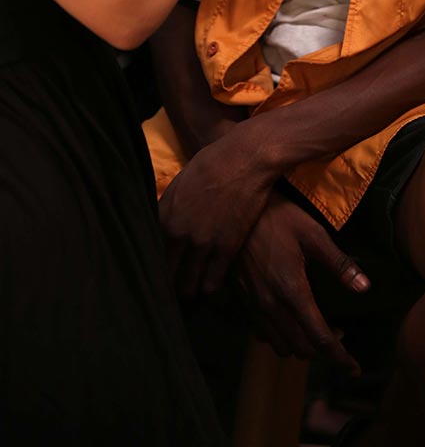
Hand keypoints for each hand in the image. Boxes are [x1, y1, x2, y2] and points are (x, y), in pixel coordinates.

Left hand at [159, 124, 276, 298]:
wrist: (245, 158)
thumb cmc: (212, 162)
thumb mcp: (181, 183)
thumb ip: (169, 208)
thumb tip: (164, 224)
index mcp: (163, 216)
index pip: (150, 255)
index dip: (153, 268)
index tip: (156, 276)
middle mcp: (178, 235)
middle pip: (166, 274)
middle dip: (168, 287)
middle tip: (171, 293)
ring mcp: (202, 244)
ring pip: (188, 284)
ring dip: (188, 292)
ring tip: (189, 296)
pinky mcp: (226, 248)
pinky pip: (213, 281)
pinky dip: (210, 288)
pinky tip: (209, 289)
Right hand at [238, 191, 369, 373]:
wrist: (233, 211)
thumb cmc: (279, 218)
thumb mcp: (313, 234)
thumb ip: (339, 264)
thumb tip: (365, 288)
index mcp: (292, 291)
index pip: (319, 338)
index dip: (339, 357)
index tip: (354, 369)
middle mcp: (271, 306)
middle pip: (300, 348)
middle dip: (322, 349)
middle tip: (338, 333)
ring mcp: (254, 305)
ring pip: (280, 345)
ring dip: (300, 344)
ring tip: (316, 327)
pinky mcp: (242, 300)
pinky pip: (263, 333)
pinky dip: (279, 335)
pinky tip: (289, 317)